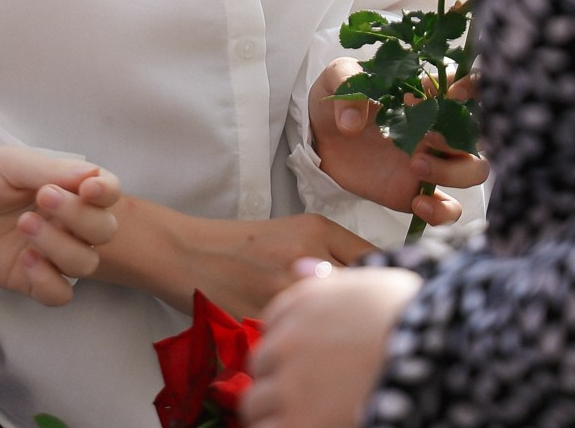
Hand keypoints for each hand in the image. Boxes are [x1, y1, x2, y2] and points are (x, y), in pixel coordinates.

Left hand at [0, 145, 121, 305]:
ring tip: (24, 224)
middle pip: (103, 231)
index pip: (107, 193)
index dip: (107, 192)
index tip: (88, 189)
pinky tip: (25, 259)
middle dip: (79, 217)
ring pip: (85, 263)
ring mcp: (50, 253)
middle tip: (43, 198)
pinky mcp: (29, 280)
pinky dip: (49, 279)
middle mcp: (65, 222)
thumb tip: (93, 175)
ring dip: (60, 245)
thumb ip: (53, 170)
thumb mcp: (11, 163)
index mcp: (66, 188)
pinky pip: (59, 294)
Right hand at [96, 200, 376, 320]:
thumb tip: (377, 277)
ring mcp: (284, 288)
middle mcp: (305, 255)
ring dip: (339, 330)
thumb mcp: (293, 231)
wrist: (187, 253)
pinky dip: (310, 346)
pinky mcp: (266, 317)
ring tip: (338, 337)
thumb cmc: (240, 243)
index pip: (375, 257)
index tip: (386, 295)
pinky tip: (307, 346)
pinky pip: (302, 338)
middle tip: (363, 322)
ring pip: (334, 318)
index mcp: (316, 228)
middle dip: (364, 309)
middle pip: (360, 290)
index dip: (385, 281)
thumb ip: (333, 250)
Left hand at [241, 261, 421, 427]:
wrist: (433, 353)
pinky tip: (302, 426)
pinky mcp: (296, 423)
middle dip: (277, 376)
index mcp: (304, 302)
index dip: (287, 344)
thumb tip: (301, 267)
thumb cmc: (411, 317)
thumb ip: (331, 279)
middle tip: (305, 390)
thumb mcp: (370, 282)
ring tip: (304, 412)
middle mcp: (288, 340)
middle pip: (262, 363)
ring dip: (275, 409)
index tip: (299, 358)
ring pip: (257, 402)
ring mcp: (288, 384)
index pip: (273, 324)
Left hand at [309, 59, 488, 226]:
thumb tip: (352, 124)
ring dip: (454, 172)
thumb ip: (349, 88)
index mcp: (426, 94)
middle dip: (461, 136)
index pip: (470, 86)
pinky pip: (448, 208)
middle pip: (479, 133)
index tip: (453, 95)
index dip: (474, 89)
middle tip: (425, 135)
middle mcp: (438, 128)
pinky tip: (418, 205)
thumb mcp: (338, 78)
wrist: (321, 137)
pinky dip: (442, 212)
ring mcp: (431, 161)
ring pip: (473, 170)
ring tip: (416, 166)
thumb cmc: (339, 99)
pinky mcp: (416, 192)